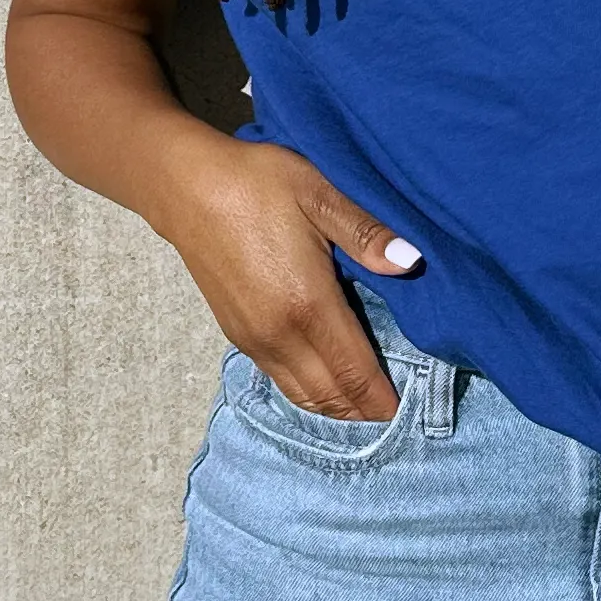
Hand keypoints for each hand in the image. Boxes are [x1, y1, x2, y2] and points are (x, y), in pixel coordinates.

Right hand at [152, 128, 424, 419]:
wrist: (186, 187)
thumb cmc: (257, 184)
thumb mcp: (319, 195)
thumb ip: (366, 234)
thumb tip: (412, 261)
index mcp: (307, 305)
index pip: (354, 375)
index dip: (384, 401)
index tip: (413, 414)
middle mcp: (279, 335)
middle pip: (330, 397)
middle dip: (365, 414)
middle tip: (401, 416)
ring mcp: (253, 340)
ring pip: (303, 396)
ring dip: (337, 410)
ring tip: (370, 408)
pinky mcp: (236, 335)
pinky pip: (281, 381)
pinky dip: (310, 393)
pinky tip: (328, 383)